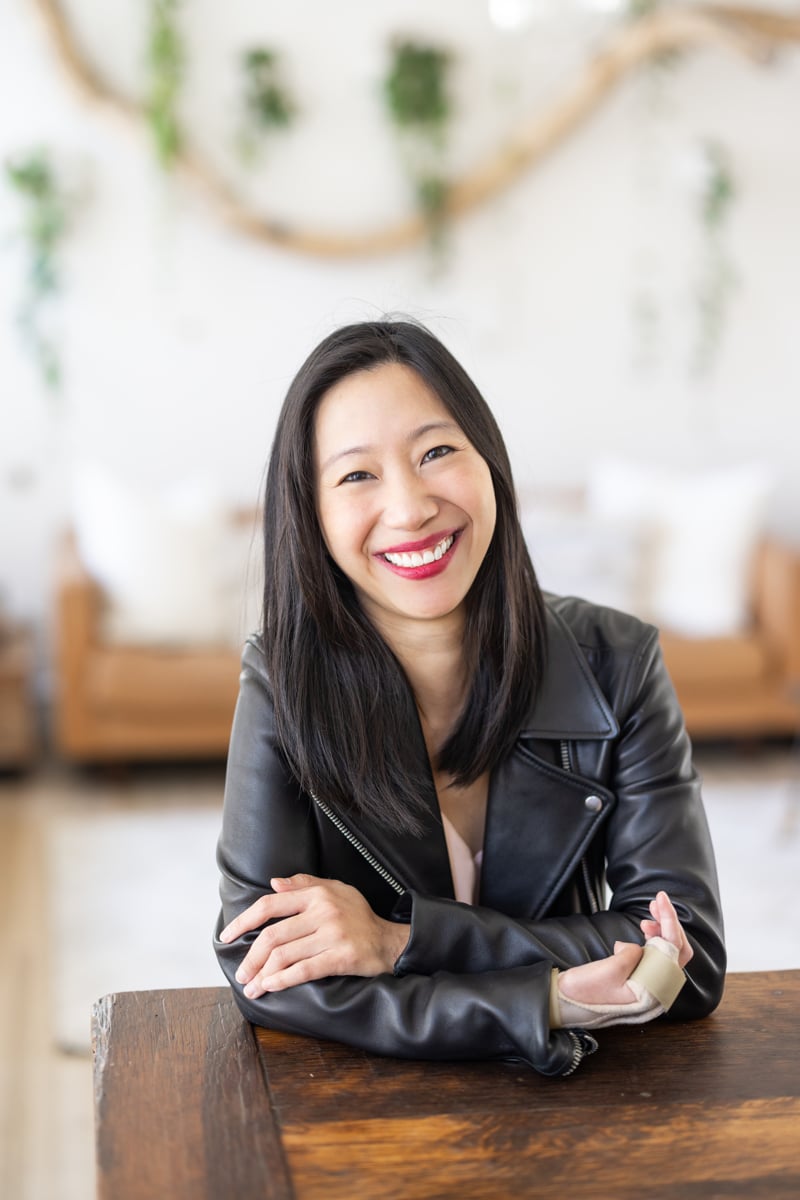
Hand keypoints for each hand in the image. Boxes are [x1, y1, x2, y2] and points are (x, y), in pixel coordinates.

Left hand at [218, 874, 409, 997]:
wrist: (389, 941)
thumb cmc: (358, 916)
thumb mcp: (335, 890)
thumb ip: (304, 885)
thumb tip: (274, 883)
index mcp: (317, 895)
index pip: (270, 905)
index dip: (244, 921)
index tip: (227, 936)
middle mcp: (323, 912)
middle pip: (272, 936)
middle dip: (250, 958)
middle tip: (241, 974)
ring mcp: (332, 935)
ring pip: (284, 955)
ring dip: (262, 974)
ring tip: (252, 987)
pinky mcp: (341, 957)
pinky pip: (304, 970)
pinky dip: (282, 980)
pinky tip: (271, 987)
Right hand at [559, 890, 692, 1006]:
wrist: (565, 1004)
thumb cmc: (584, 992)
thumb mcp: (610, 970)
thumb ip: (632, 954)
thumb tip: (638, 947)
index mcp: (653, 991)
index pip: (673, 949)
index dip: (669, 921)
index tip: (660, 899)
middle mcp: (656, 990)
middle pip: (677, 950)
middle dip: (669, 923)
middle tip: (655, 902)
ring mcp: (649, 985)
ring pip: (667, 951)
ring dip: (661, 929)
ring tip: (648, 915)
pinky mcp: (639, 979)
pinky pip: (655, 956)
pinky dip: (652, 939)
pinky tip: (642, 929)